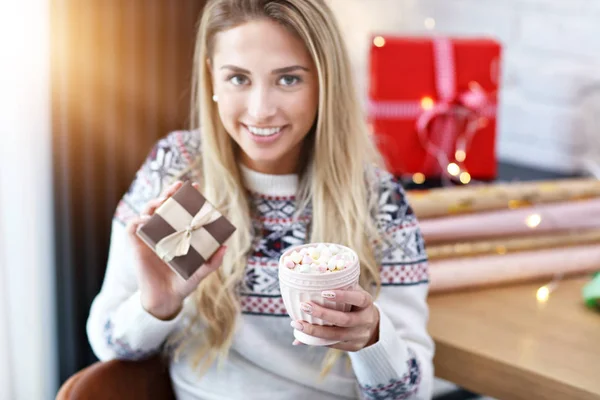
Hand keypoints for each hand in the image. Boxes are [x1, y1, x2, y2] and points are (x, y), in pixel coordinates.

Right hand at [125, 180, 225, 320]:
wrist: (166, 299)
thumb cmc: (184, 282)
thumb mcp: (202, 271)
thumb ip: (213, 261)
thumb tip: (225, 246)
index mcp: (177, 233)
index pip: (180, 209)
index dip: (185, 196)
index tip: (196, 186)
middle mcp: (162, 231)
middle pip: (163, 205)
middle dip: (170, 192)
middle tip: (179, 186)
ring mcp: (149, 237)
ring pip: (147, 212)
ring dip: (154, 202)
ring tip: (164, 201)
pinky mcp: (136, 246)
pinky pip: (133, 227)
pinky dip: (139, 220)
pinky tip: (148, 220)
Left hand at [291, 286, 379, 350]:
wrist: (374, 326)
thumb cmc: (356, 304)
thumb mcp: (354, 293)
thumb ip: (340, 287)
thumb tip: (311, 284)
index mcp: (367, 303)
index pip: (357, 298)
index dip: (342, 296)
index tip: (324, 292)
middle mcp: (366, 320)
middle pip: (344, 319)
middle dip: (322, 314)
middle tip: (304, 306)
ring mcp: (360, 335)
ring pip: (336, 335)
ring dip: (314, 330)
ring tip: (297, 324)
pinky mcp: (354, 346)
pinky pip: (333, 344)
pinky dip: (317, 340)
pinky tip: (303, 335)